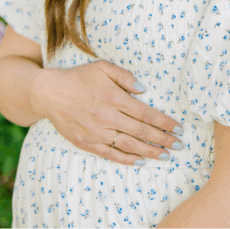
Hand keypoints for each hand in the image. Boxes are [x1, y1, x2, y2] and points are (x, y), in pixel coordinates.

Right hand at [30, 60, 183, 165]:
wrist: (48, 93)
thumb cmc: (79, 78)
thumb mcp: (103, 68)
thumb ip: (126, 77)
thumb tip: (144, 90)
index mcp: (115, 98)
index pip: (147, 114)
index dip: (165, 123)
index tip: (179, 128)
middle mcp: (107, 117)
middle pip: (142, 132)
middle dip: (164, 139)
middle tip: (180, 145)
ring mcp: (96, 132)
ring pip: (129, 145)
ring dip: (149, 152)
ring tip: (166, 156)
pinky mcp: (86, 142)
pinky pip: (109, 154)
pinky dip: (126, 159)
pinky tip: (140, 161)